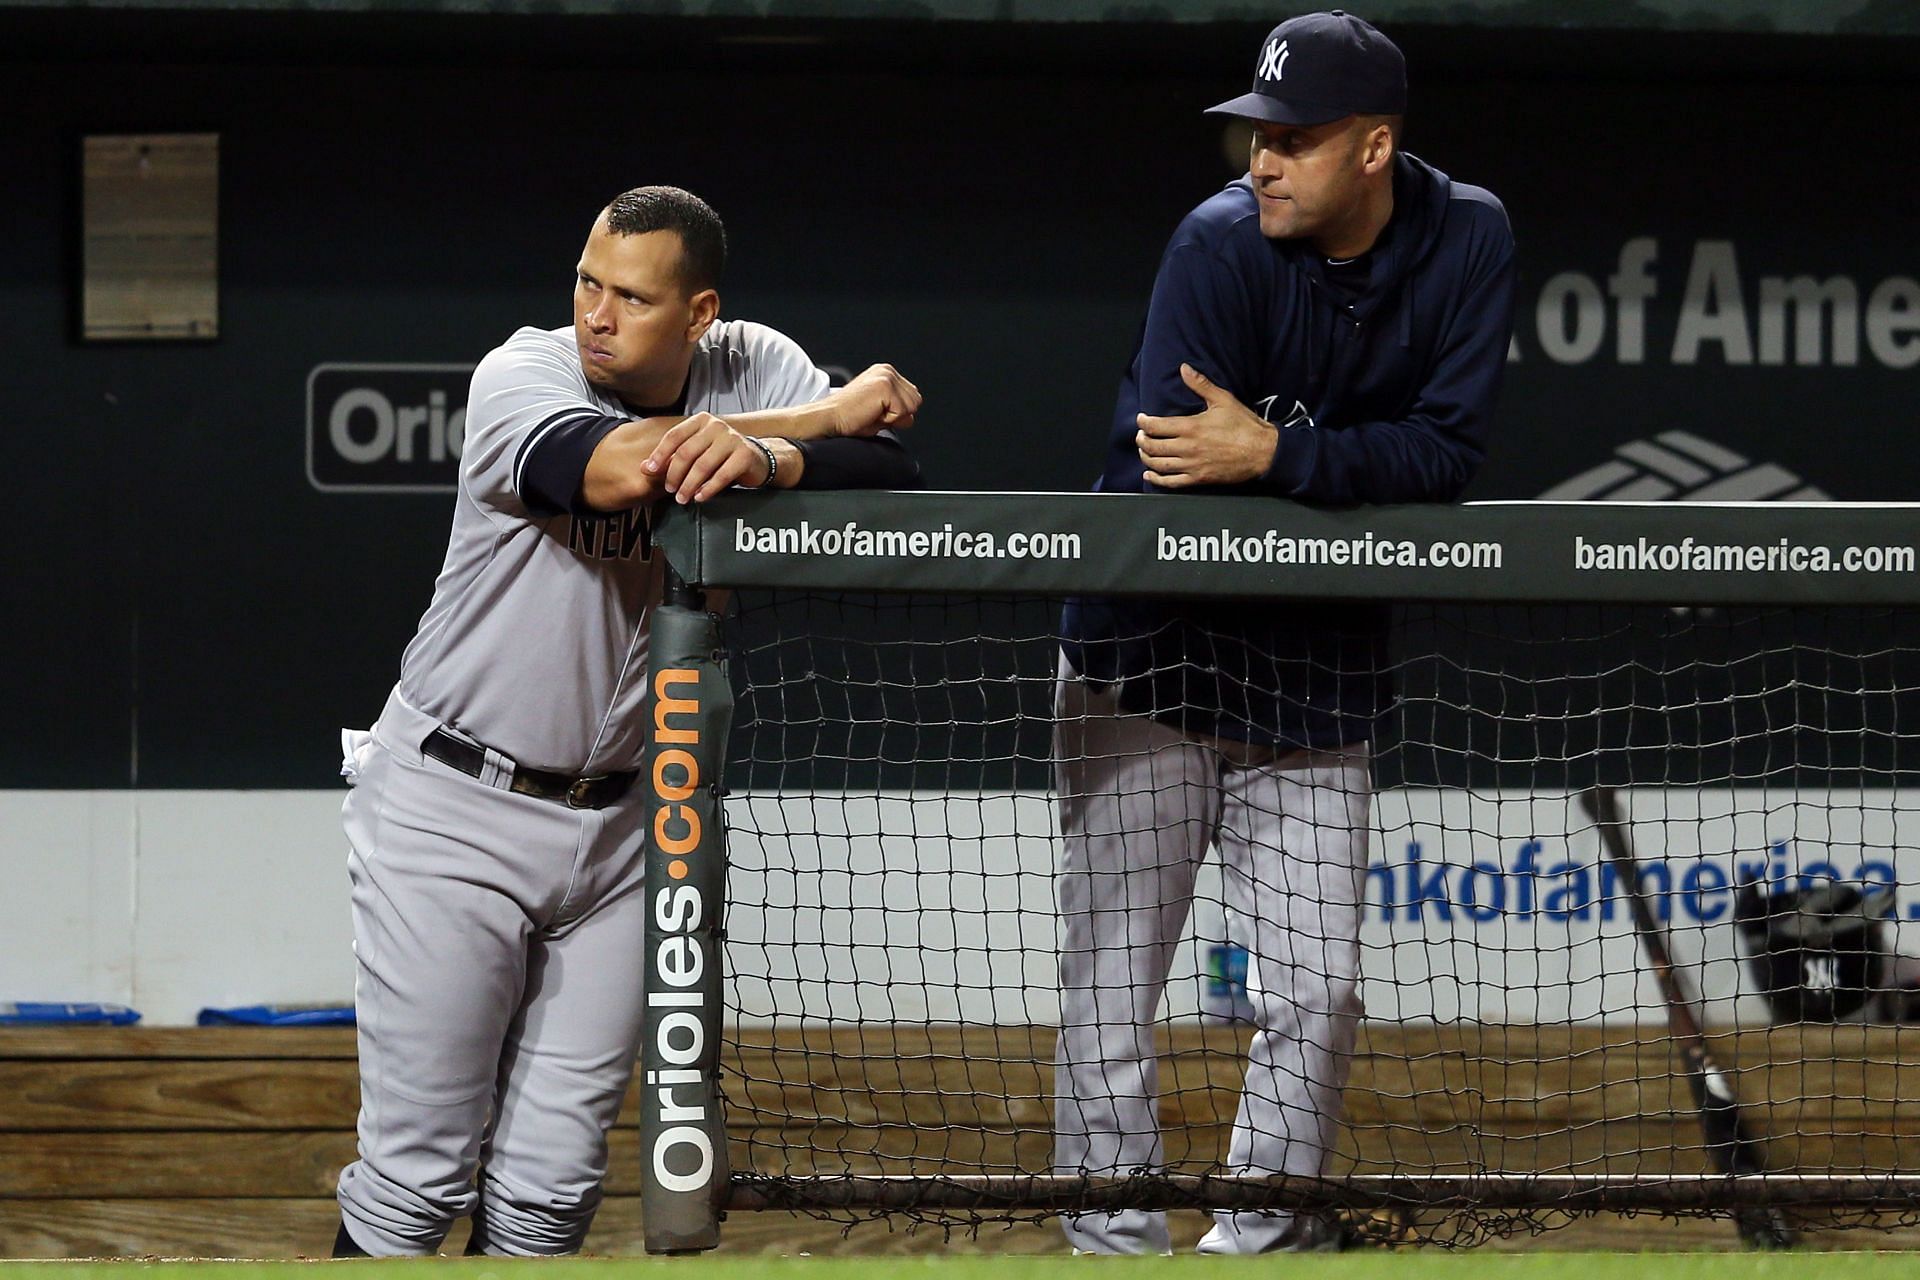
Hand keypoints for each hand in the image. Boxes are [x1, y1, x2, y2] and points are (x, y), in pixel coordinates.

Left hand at [642, 412, 770, 503]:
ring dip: (689, 485)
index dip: (660, 454)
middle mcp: (716, 426)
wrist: (755, 459)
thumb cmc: (720, 456)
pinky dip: (708, 489)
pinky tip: (700, 497)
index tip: (651, 470)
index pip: (674, 436)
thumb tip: (645, 468)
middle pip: (687, 452)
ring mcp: (732, 439)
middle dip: (675, 474)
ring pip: (703, 465)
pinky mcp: (744, 455)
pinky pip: (721, 475)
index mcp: (700, 421)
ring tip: (682, 498)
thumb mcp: (695, 453)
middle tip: (670, 489)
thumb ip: (671, 459)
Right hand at [830, 363, 920, 436]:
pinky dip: (889, 419)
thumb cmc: (849, 417)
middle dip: (898, 414)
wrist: (830, 418)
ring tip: (872, 413)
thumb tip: (911, 417)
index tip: (876, 411)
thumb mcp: (881, 413)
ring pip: (912, 406)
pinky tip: (872, 413)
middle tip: (874, 413)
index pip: (913, 397)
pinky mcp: (885, 386)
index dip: (898, 412)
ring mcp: (886, 376)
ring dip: (894, 417)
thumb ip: (899, 411)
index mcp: (885, 373)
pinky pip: (903, 412)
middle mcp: (887, 370)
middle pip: (916, 401)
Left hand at [1136, 364, 1280, 488]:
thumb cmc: (1245, 425)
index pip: (1156, 426)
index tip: (1141, 419)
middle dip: (1141, 440)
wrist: (1263, 452)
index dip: (1144, 422)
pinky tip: (1150, 475)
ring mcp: (1192, 465)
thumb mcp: (1223, 400)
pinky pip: (1171, 482)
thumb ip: (1200, 385)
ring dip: (1146, 457)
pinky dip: (1157, 479)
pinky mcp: (1199, 479)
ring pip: (1159, 464)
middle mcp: (1188, 448)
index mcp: (1191, 427)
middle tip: (1140, 435)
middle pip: (1153, 446)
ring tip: (1144, 451)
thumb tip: (1184, 368)